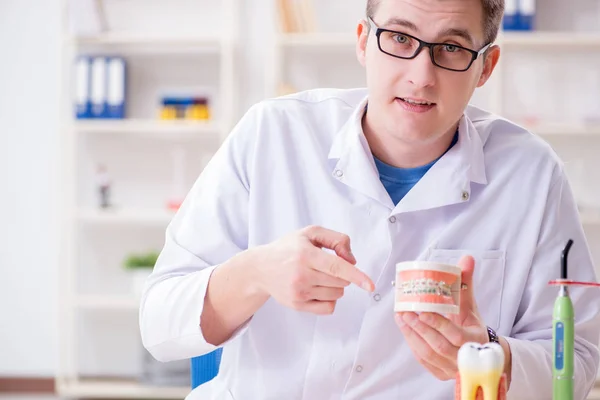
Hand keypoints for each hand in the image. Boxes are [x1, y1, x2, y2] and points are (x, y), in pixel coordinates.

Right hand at [255, 225, 374, 314]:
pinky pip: (328, 308)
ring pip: (336, 295)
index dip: (356, 276)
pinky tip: (318, 289)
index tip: (370, 285)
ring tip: (318, 276)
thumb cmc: (288, 248)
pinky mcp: (298, 305)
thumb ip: (336, 239)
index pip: (336, 267)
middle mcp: (301, 275)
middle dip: (342, 274)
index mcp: (306, 255)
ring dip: (335, 286)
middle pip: (340, 281)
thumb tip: (352, 260)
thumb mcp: (310, 233)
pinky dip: (330, 299)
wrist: (261, 268)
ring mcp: (299, 292)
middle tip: (325, 266)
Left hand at [395, 255, 488, 380]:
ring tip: (401, 318)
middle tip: (404, 313)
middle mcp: (464, 359)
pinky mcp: (440, 373)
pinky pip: (423, 360)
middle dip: (420, 329)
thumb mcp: (471, 305)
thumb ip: (466, 283)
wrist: (478, 351)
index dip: (438, 324)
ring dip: (412, 335)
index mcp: (475, 341)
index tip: (422, 312)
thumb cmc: (471, 324)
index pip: (456, 335)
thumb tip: (467, 258)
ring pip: (428, 355)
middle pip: (439, 347)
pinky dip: (412, 344)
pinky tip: (405, 329)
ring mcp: (451, 369)